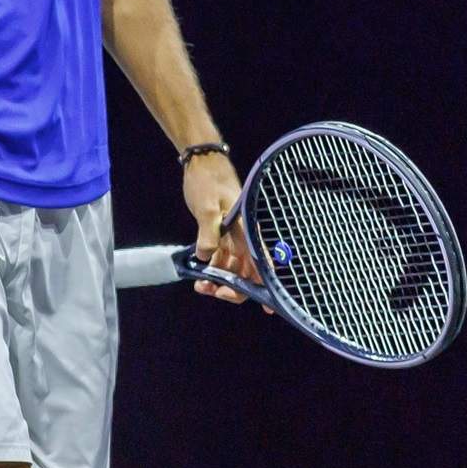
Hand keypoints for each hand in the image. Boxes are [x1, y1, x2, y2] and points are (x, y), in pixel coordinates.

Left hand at [183, 152, 266, 309]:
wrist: (200, 161)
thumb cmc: (208, 180)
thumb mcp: (207, 207)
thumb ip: (208, 233)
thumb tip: (206, 258)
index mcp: (246, 229)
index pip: (261, 262)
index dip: (266, 285)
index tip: (267, 306)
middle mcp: (243, 235)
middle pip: (246, 270)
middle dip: (232, 287)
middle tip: (211, 291)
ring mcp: (232, 235)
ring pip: (232, 266)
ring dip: (219, 280)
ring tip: (200, 286)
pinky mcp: (220, 232)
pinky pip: (220, 257)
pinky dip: (212, 267)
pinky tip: (199, 274)